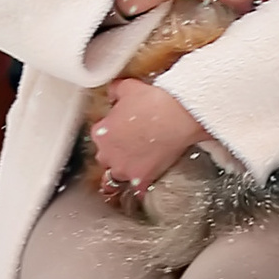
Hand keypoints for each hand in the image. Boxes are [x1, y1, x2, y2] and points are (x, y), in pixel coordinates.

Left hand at [87, 78, 206, 202]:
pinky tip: (144, 184)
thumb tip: (113, 94)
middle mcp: (108, 154)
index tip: (122, 129)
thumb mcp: (128, 87)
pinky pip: (135, 191)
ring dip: (125, 170)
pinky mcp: (141, 180)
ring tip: (136, 165)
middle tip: (132, 144)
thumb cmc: (154, 101)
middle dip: (116, 152)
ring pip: (116, 177)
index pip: (100, 136)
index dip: (112, 132)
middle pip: (106, 157)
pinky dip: (139, 188)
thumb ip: (115, 91)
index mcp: (101, 133)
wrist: (178, 116)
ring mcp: (124, 169)